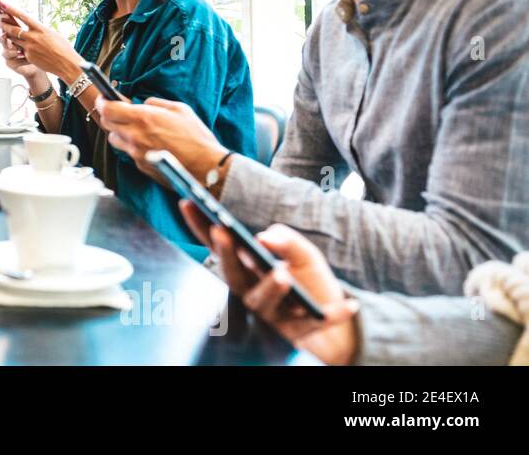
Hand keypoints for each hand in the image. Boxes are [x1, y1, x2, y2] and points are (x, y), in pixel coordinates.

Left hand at [0, 1, 83, 82]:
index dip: (11, 10)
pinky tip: (17, 47)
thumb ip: (41, 30)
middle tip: (0, 22)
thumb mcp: (53, 34)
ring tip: (3, 33)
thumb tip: (34, 28)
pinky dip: (19, 48)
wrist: (67, 64)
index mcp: (41, 29)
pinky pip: (20, 51)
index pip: (23, 16)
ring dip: (8, 36)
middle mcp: (33, 37)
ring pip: (14, 41)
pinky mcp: (29, 57)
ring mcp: (30, 48)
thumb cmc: (63, 48)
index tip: (2, 4)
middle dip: (5, 25)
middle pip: (14, 30)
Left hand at [96, 96, 227, 185]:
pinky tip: (146, 143)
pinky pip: (128, 152)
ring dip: (119, 132)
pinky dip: (132, 146)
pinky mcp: (140, 166)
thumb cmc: (196, 137)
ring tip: (132, 128)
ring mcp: (136, 153)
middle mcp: (135, 136)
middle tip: (116, 111)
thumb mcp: (180, 109)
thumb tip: (145, 103)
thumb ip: (157, 103)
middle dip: (109, 115)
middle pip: (107, 124)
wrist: (204, 167)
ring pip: (114, 140)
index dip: (103, 102)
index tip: (103, 98)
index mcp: (143, 118)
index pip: (109, 109)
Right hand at [178, 201, 360, 364]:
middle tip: (225, 233)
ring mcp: (271, 318)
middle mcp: (252, 295)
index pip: (221, 248)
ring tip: (283, 274)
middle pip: (234, 277)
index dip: (202, 227)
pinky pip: (311, 326)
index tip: (187, 200)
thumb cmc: (312, 287)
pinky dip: (330, 316)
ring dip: (271, 288)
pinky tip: (349, 306)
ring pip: (263, 303)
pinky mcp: (296, 336)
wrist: (336, 331)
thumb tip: (264, 236)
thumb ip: (288, 241)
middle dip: (228, 256)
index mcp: (248, 272)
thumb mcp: (306, 256)